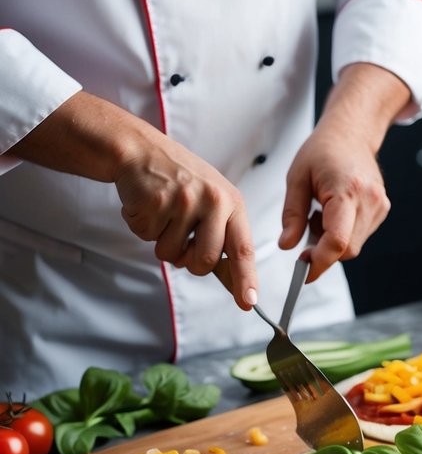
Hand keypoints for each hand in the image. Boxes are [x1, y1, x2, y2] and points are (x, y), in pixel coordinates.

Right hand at [12, 91, 258, 308]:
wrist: (141, 151)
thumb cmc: (181, 180)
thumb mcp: (212, 201)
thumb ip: (223, 238)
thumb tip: (235, 282)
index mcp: (231, 203)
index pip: (242, 249)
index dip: (245, 279)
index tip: (248, 302)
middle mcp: (212, 201)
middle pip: (204, 262)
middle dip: (189, 261)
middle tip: (181, 237)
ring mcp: (183, 201)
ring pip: (171, 254)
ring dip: (162, 242)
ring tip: (164, 213)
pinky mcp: (155, 203)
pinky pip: (147, 238)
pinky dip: (144, 228)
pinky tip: (149, 205)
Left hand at [279, 63, 408, 280]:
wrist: (351, 133)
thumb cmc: (323, 150)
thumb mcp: (297, 179)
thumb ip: (292, 215)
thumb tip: (287, 246)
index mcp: (347, 189)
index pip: (337, 240)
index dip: (320, 262)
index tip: (304, 271)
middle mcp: (369, 200)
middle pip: (346, 249)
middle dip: (323, 251)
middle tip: (306, 228)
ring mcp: (379, 206)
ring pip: (353, 246)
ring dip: (332, 241)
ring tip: (321, 212)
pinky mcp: (382, 210)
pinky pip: (359, 236)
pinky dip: (342, 233)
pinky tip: (334, 212)